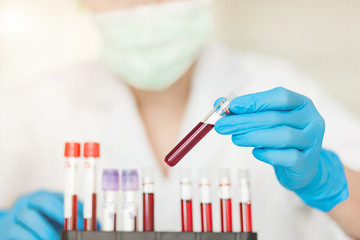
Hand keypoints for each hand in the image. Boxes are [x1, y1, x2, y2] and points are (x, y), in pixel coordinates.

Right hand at [0, 190, 83, 239]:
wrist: (11, 231)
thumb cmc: (38, 225)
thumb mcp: (55, 219)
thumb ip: (73, 221)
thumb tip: (97, 226)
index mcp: (44, 196)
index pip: (63, 196)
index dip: (75, 208)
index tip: (85, 221)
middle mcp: (30, 201)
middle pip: (45, 201)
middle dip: (60, 214)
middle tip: (70, 230)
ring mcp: (16, 214)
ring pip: (30, 216)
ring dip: (45, 230)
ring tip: (55, 239)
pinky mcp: (8, 229)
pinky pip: (19, 232)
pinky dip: (33, 239)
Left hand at [215, 87, 348, 210]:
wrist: (300, 166)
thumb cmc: (279, 138)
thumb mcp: (265, 121)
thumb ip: (245, 111)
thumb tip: (218, 105)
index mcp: (301, 104)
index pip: (280, 97)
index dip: (256, 101)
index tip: (233, 106)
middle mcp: (311, 120)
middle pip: (276, 117)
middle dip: (245, 121)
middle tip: (222, 126)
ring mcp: (312, 142)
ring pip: (284, 136)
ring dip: (254, 136)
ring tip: (235, 138)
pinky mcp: (307, 163)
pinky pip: (288, 157)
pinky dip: (269, 154)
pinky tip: (256, 152)